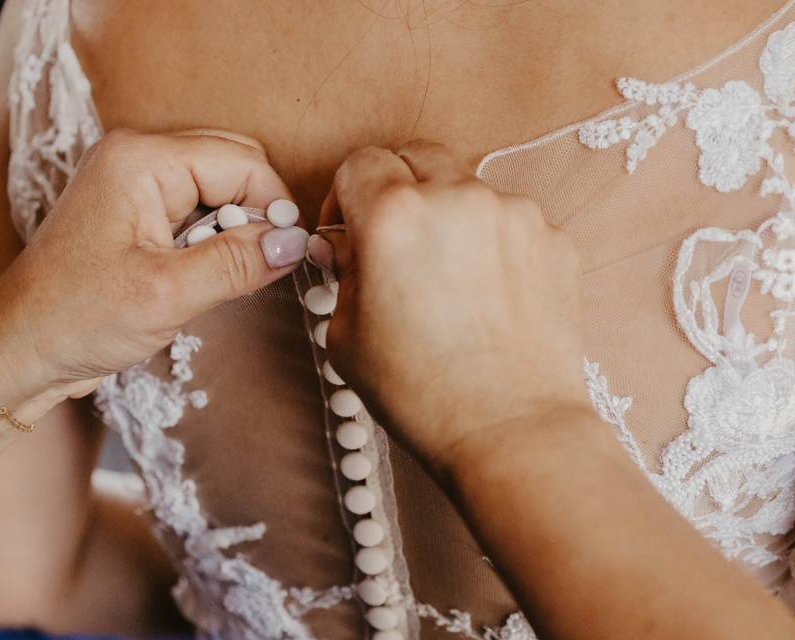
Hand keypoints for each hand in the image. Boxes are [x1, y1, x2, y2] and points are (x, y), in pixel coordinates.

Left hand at [0, 129, 307, 405]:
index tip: (287, 255)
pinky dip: (210, 237)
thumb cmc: (74, 319)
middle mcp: (136, 155)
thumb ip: (237, 262)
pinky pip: (194, 206)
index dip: (274, 207)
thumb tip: (295, 243)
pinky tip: (197, 273)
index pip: (242, 161)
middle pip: (233, 163)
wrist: (16, 349)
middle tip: (255, 265)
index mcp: (141, 159)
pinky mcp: (131, 209)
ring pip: (217, 186)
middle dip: (256, 212)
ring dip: (232, 228)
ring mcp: (131, 180)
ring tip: (215, 275)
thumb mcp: (168, 294)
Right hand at [316, 140, 589, 476]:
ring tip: (450, 280)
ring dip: (449, 217)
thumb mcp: (346, 334)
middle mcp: (457, 197)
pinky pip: (511, 223)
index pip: (360, 163)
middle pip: (416, 156)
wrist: (510, 430)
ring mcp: (515, 214)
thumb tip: (348, 245)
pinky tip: (489, 297)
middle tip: (395, 240)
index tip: (347, 230)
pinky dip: (493, 245)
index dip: (344, 196)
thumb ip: (343, 271)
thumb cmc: (420, 392)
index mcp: (393, 214)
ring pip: (467, 188)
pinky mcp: (555, 239)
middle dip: (397, 187)